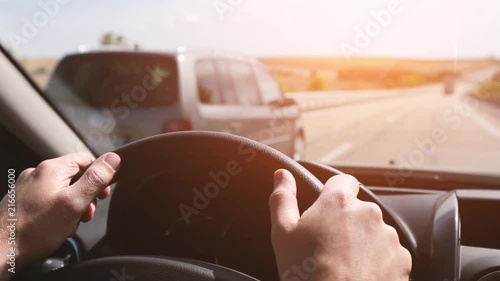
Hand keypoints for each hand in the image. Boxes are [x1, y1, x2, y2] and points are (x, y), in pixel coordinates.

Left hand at [0, 152, 119, 271]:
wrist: (0, 251)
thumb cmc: (35, 230)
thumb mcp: (75, 203)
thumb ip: (96, 179)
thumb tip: (113, 159)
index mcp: (52, 169)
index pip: (86, 159)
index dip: (99, 176)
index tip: (102, 194)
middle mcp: (38, 173)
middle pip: (74, 176)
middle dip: (85, 195)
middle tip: (86, 214)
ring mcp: (27, 187)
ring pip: (62, 190)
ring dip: (72, 205)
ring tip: (69, 223)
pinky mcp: (21, 200)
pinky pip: (48, 200)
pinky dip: (57, 211)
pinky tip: (55, 226)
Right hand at [269, 169, 410, 280]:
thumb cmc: (306, 273)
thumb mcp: (282, 233)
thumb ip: (283, 197)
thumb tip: (282, 175)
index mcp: (339, 202)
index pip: (343, 182)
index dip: (334, 194)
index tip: (326, 210)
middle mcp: (368, 213)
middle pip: (358, 209)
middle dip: (346, 222)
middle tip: (328, 246)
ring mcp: (388, 236)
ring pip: (374, 231)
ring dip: (363, 242)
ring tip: (344, 264)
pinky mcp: (401, 259)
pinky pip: (389, 253)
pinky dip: (378, 261)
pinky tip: (360, 274)